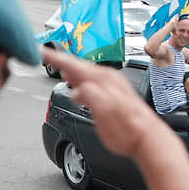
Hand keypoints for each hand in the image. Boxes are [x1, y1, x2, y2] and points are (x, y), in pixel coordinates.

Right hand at [41, 48, 161, 157]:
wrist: (148, 138)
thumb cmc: (129, 130)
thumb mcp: (104, 113)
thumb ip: (90, 96)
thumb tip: (77, 89)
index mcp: (103, 80)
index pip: (72, 64)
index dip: (55, 58)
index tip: (40, 51)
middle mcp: (109, 79)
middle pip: (79, 66)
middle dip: (61, 62)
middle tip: (45, 57)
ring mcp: (113, 85)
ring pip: (86, 73)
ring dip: (71, 72)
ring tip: (58, 70)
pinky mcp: (116, 94)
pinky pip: (93, 81)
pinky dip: (82, 81)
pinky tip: (79, 88)